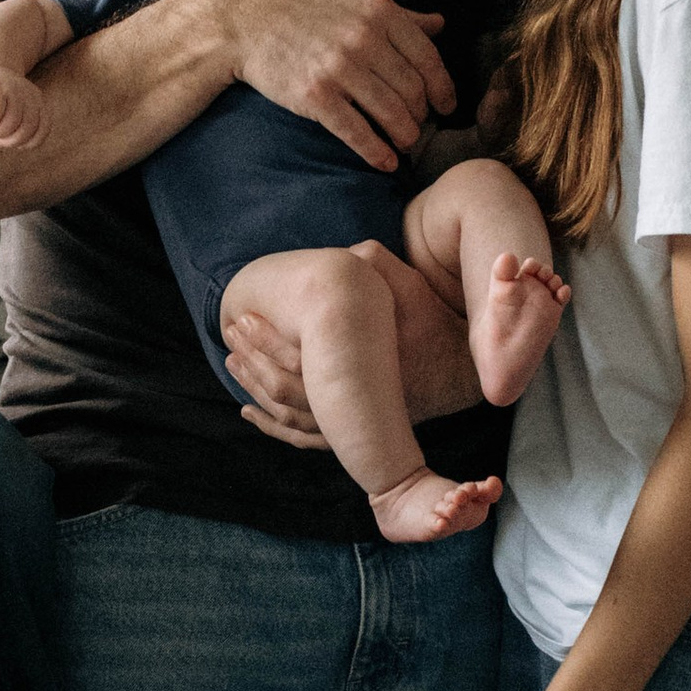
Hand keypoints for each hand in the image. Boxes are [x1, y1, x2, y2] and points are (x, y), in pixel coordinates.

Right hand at [0, 61, 47, 151]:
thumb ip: (22, 128)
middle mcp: (28, 94)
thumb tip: (19, 144)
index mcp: (37, 101)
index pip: (42, 130)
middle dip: (11, 142)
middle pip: (26, 129)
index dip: (29, 143)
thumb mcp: (16, 111)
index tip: (16, 145)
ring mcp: (12, 88)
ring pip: (11, 123)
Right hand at [212, 0, 455, 169]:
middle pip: (412, 90)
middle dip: (421, 116)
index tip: (447, 106)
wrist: (243, 19)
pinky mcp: (315, 96)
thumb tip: (440, 24)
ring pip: (392, 114)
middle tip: (418, 127)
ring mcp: (339, 68)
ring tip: (404, 144)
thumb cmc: (303, 7)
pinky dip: (377, 153)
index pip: (428, 57)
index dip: (443, 88)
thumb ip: (400, 14)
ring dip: (404, 136)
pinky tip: (385, 163)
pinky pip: (358, 133)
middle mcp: (364, 38)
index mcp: (378, 11)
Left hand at [223, 245, 481, 450]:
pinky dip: (271, 426)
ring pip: (291, 417)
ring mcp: (354, 425)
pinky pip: (302, 438)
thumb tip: (344, 252)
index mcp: (367, 369)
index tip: (243, 317)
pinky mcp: (352, 435)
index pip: (301, 361)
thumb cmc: (432, 323)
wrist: (459, 372)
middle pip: (289, 391)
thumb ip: (377, 264)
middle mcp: (358, 405)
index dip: (266, 340)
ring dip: (255, 390)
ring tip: (232, 362)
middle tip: (232, 334)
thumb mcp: (411, 286)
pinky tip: (248, 410)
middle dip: (253, 362)